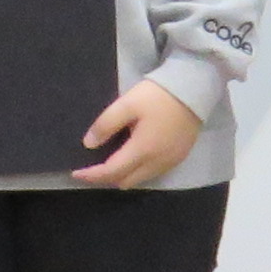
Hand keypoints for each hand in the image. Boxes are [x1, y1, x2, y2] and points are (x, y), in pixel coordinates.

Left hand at [77, 79, 203, 189]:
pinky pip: (153, 173)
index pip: (112, 172)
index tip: (76, 173)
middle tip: (92, 167)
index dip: (92, 175)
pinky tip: (132, 157)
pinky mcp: (179, 157)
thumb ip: (106, 124)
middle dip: (106, 178)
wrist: (194, 90)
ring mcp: (170, 162)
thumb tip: (88, 144)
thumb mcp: (127, 104)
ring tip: (110, 162)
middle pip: (126, 181)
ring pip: (140, 180)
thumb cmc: (158, 96)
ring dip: (123, 175)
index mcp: (142, 150)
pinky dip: (138, 171)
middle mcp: (157, 163)